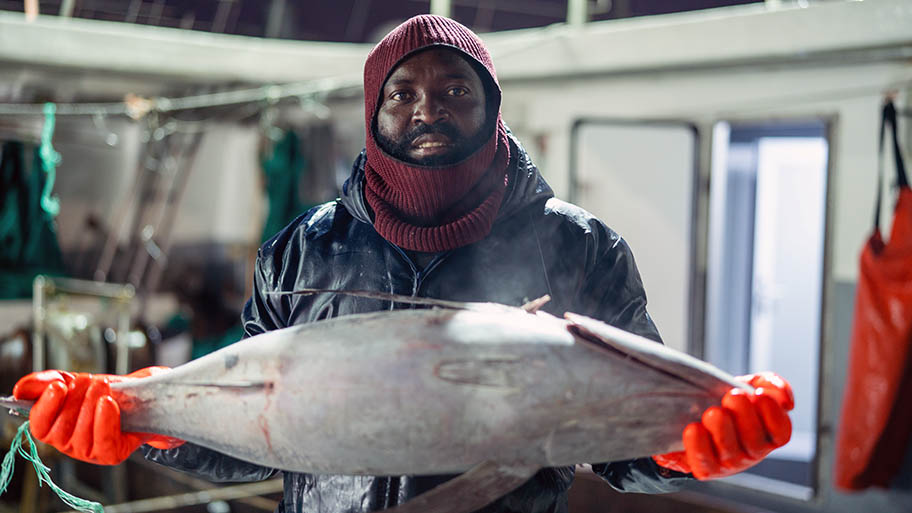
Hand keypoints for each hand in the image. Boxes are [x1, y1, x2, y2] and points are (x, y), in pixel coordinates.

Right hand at [13, 367, 184, 464]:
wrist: (143, 398)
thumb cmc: (105, 392)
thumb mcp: (73, 382)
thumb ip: (45, 383)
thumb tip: (20, 389)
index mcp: (54, 428)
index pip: (38, 425)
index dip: (45, 407)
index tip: (59, 386)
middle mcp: (67, 444)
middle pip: (61, 428)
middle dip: (75, 400)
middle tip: (90, 380)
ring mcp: (88, 452)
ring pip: (81, 434)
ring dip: (91, 405)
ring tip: (103, 385)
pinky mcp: (110, 455)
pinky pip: (103, 442)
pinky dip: (104, 421)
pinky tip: (108, 403)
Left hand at [652, 372, 793, 479]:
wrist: (692, 411)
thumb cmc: (729, 400)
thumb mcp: (752, 385)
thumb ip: (772, 385)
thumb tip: (784, 401)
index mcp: (768, 433)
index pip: (781, 432)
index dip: (774, 416)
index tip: (760, 395)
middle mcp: (752, 451)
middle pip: (755, 442)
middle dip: (745, 418)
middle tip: (733, 397)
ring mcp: (729, 462)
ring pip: (730, 453)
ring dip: (722, 431)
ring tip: (713, 412)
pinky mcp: (706, 468)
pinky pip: (704, 463)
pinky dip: (698, 446)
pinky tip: (694, 429)